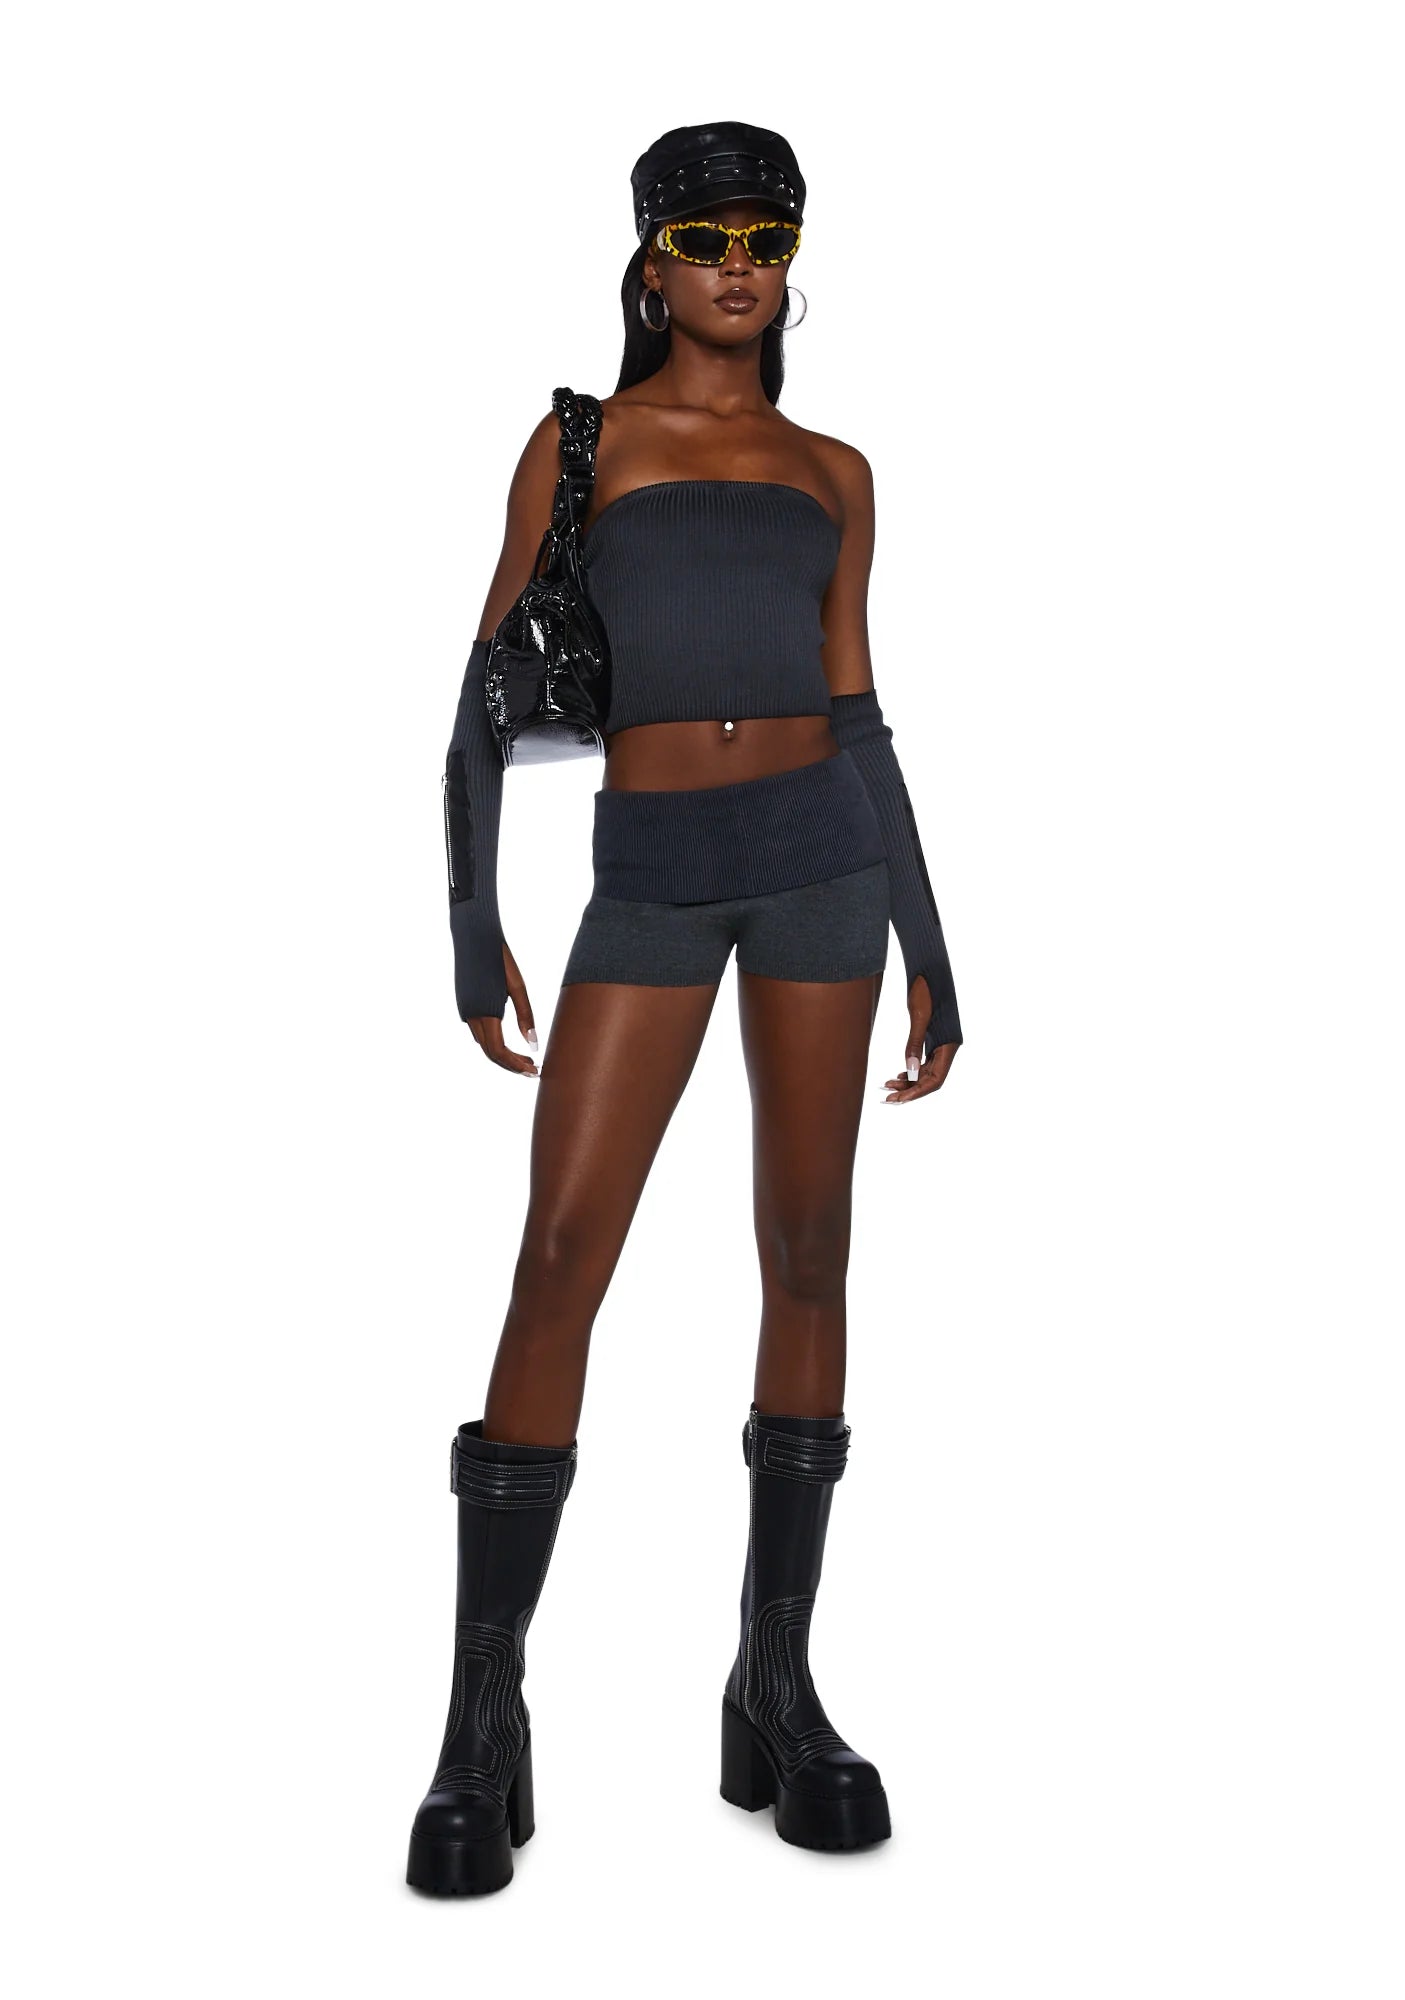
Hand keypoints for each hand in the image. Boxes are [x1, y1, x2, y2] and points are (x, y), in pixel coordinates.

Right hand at [467, 940, 539, 1076]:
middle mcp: (470, 1015)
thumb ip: (526, 1016)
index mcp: (485, 1012)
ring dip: (503, 1055)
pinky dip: (494, 1042)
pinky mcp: (465, 1004)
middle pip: (490, 1053)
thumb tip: (533, 1044)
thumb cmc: (499, 958)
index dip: (516, 1065)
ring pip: (483, 1044)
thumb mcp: (518, 986)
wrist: (474, 934)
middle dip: (512, 1065)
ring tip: (526, 1058)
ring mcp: (465, 1010)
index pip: (498, 1052)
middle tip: (534, 1069)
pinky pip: (479, 1031)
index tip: (534, 1070)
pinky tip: (508, 1041)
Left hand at [882, 973, 958, 1103]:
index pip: (936, 1079)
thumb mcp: (918, 1015)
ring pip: (926, 1071)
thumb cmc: (925, 987)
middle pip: (930, 1079)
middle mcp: (948, 1046)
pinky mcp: (932, 1037)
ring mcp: (940, 1042)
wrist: (928, 967)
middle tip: (888, 1098)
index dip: (917, 1092)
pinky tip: (897, 1075)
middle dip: (909, 1090)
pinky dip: (910, 1070)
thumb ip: (914, 1043)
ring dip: (908, 1081)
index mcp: (950, 1042)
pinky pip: (923, 1061)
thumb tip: (909, 1071)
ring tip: (888, 1087)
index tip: (898, 1100)